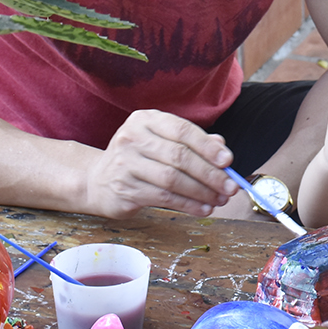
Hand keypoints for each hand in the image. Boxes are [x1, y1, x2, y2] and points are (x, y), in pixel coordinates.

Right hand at [86, 109, 237, 218]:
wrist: (97, 180)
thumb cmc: (138, 158)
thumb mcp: (161, 142)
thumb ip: (191, 142)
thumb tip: (222, 148)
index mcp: (145, 120)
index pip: (182, 130)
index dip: (208, 147)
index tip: (228, 161)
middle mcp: (132, 138)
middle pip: (179, 156)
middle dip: (210, 174)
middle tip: (230, 187)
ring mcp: (126, 164)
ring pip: (173, 179)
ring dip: (201, 192)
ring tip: (219, 200)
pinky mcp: (125, 189)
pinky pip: (163, 198)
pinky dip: (188, 205)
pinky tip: (203, 208)